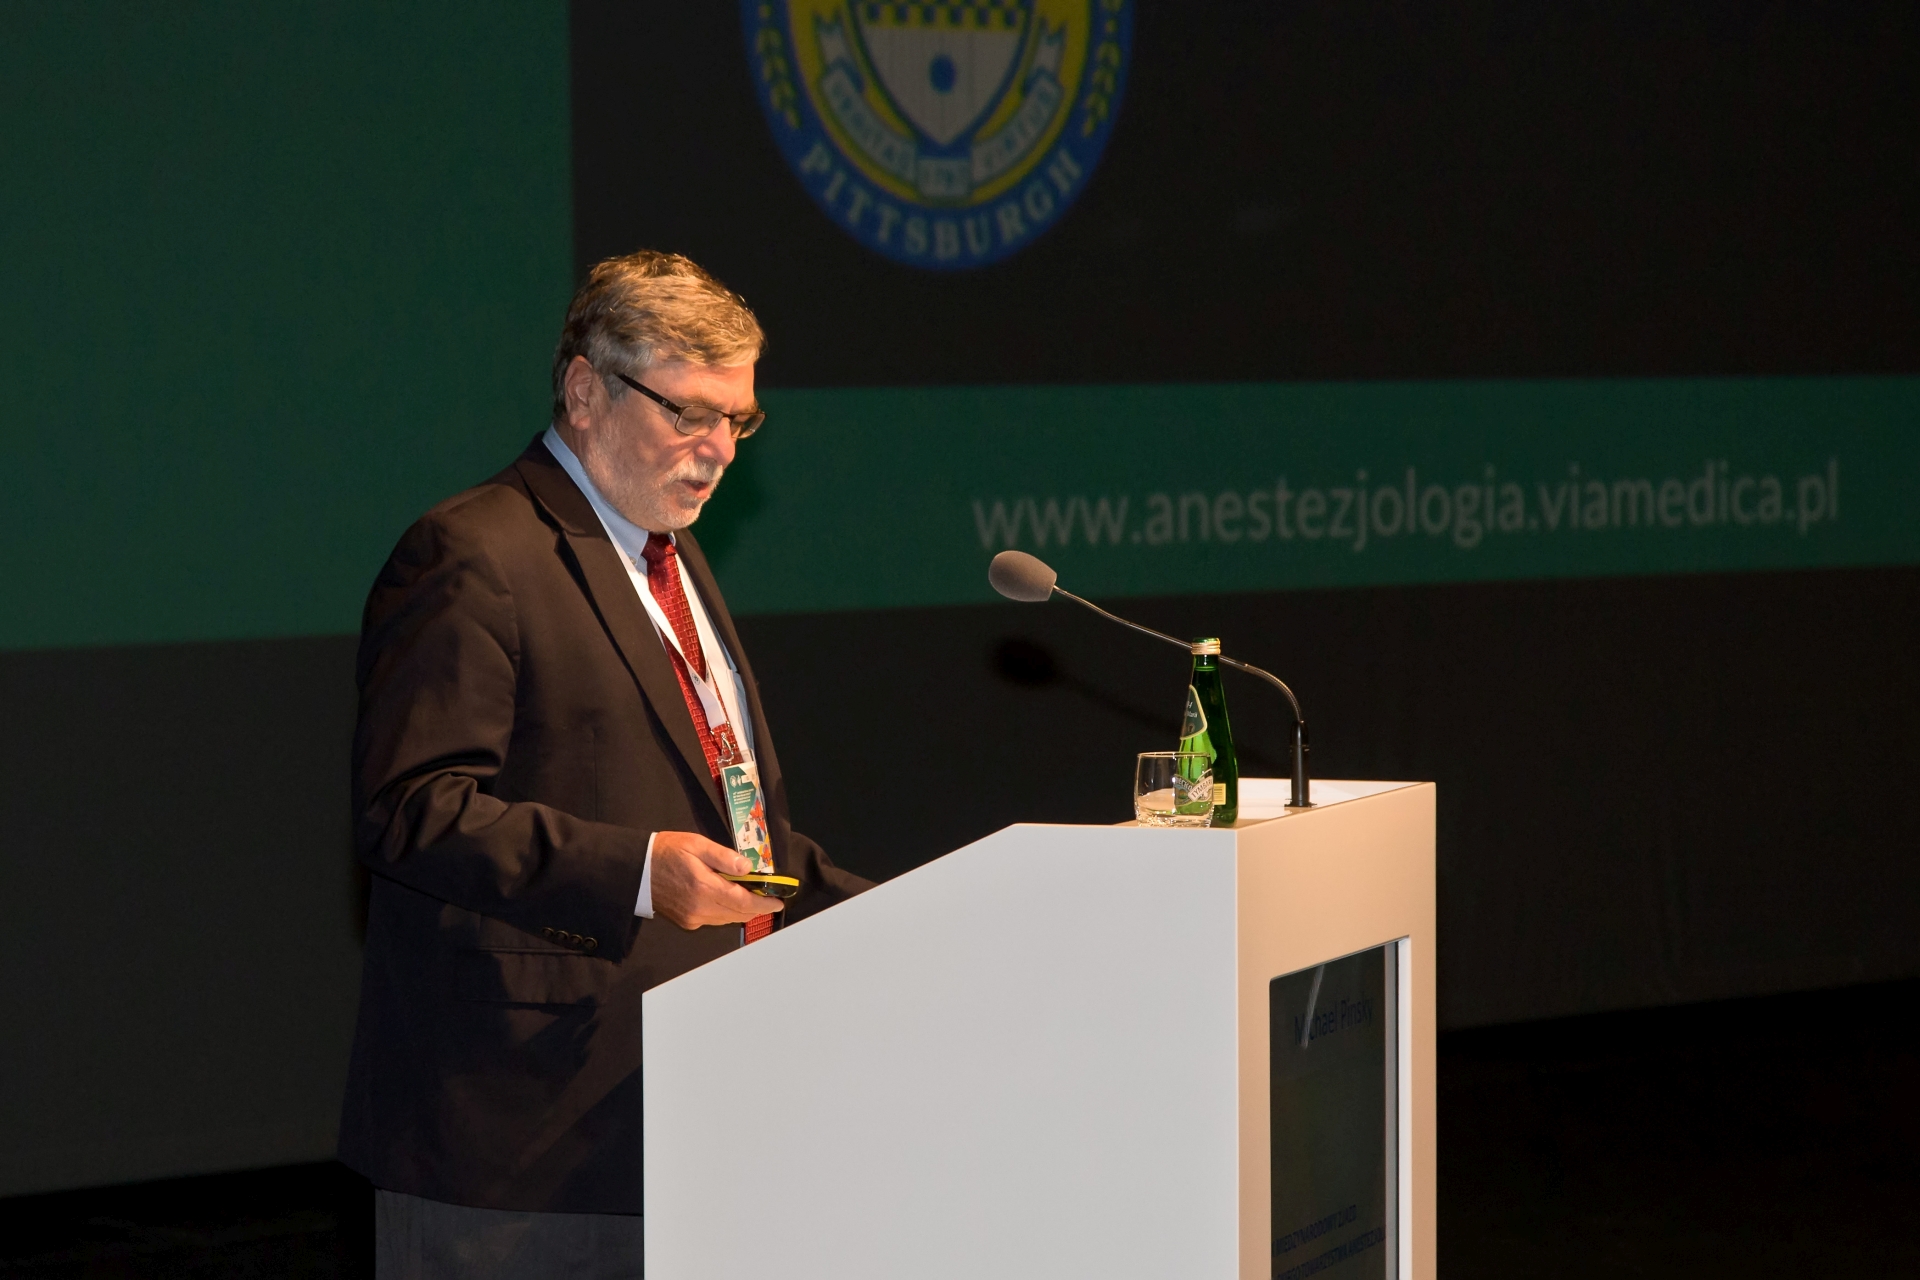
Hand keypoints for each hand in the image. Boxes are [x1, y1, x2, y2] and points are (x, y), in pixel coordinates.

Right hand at [650, 831, 784, 930]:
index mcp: (704, 888)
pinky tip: (728, 899)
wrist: (636, 869)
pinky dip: (726, 911)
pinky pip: (714, 919)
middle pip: (738, 914)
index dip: (764, 904)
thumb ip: (724, 857)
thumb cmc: (666, 852)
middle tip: (769, 897)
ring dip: (742, 910)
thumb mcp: (696, 844)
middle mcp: (700, 908)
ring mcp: (692, 918)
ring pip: (727, 919)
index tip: (778, 901)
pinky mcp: (686, 921)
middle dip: (757, 908)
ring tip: (752, 896)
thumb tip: (747, 868)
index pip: (743, 902)